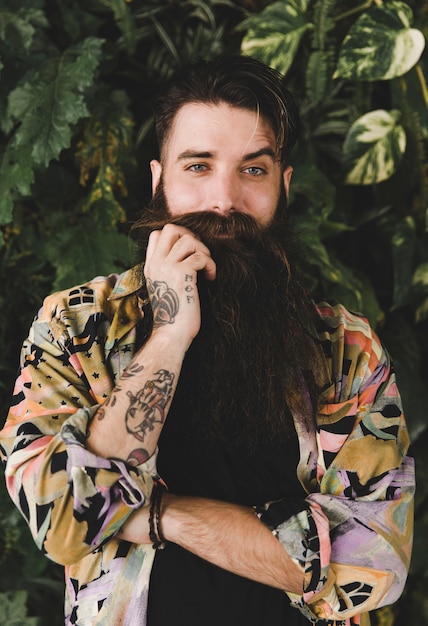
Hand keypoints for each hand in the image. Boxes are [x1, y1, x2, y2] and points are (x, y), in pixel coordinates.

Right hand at [144, 224, 215, 349]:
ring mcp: (167, 267)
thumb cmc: (174, 315)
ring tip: (206, 268)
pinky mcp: (182, 274)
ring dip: (203, 251)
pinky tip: (210, 277)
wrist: (172, 334)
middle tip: (199, 254)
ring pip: (188, 240)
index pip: (157, 235)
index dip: (177, 237)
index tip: (189, 253)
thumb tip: (189, 256)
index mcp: (151, 266)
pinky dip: (210, 265)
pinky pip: (200, 257)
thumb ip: (169, 270)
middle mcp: (156, 263)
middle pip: (171, 229)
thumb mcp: (166, 287)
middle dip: (190, 236)